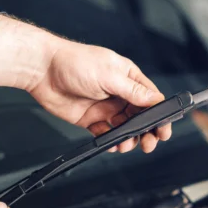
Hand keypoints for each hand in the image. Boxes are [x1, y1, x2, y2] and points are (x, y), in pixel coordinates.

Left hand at [0, 14, 171, 152]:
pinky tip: (112, 144)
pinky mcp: (90, 118)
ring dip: (129, 138)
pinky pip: (106, 134)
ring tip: (126, 145)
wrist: (43, 70)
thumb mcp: (110, 75)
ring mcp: (105, 106)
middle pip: (141, 116)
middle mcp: (119, 92)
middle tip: (149, 143)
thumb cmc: (74, 63)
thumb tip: (155, 100)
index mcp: (128, 78)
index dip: (160, 115)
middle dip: (147, 131)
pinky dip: (111, 141)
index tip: (164, 129)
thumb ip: (134, 91)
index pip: (151, 99)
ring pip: (125, 128)